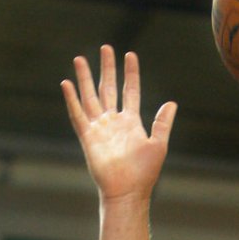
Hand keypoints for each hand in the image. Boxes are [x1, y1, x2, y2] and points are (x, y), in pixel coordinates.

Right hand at [61, 45, 176, 201]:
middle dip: (107, 68)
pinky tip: (67, 83)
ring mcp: (99, 128)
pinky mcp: (87, 137)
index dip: (130, 74)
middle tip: (106, 48)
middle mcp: (114, 122)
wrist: (127, 191)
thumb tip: (172, 103)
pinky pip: (78, 114)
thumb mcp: (158, 145)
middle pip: (109, 88)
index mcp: (131, 122)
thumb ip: (163, 123)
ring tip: (80, 58)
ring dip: (85, 78)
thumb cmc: (145, 173)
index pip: (130, 91)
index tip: (130, 55)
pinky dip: (72, 99)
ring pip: (90, 97)